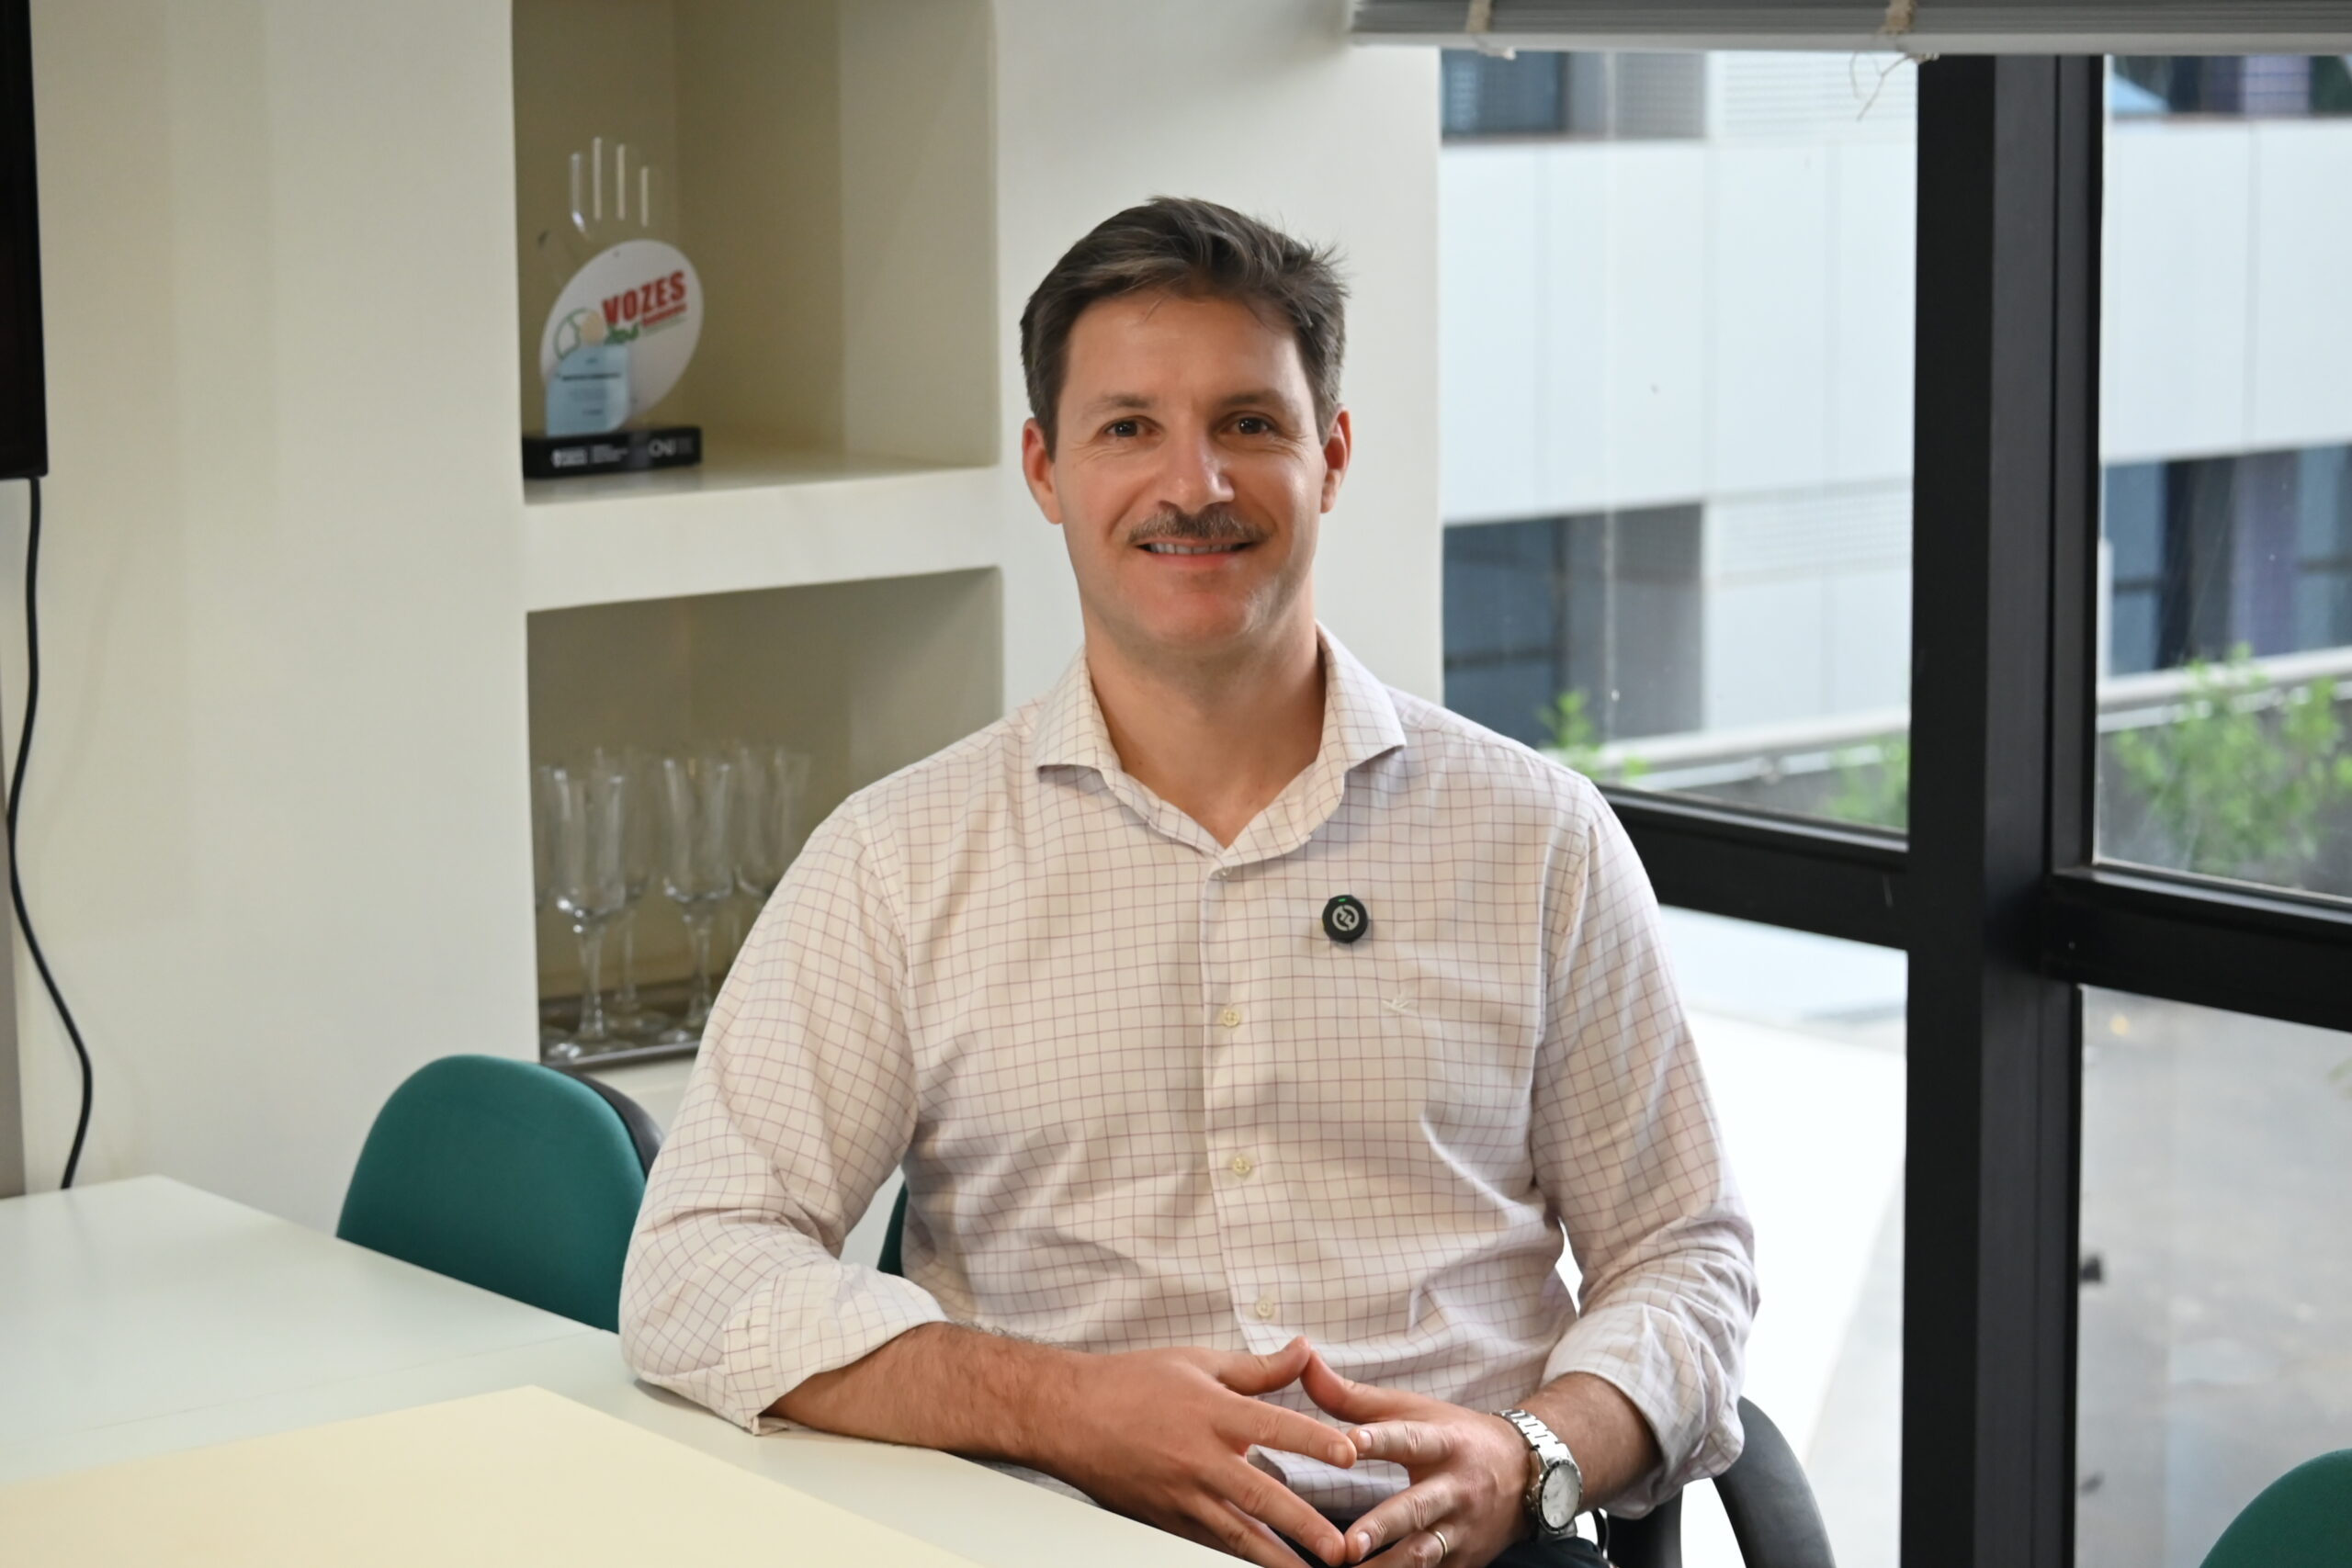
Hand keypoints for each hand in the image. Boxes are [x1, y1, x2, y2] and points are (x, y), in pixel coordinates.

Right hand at [1031, 1336, 1358, 1567]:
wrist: (1067, 1416)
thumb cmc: (1132, 1382)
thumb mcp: (1197, 1362)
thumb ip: (1258, 1367)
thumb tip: (1306, 1351)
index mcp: (1211, 1412)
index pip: (1275, 1427)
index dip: (1315, 1441)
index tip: (1351, 1454)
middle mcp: (1199, 1458)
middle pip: (1261, 1496)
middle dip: (1304, 1525)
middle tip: (1340, 1548)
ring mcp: (1181, 1495)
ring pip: (1236, 1534)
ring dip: (1275, 1557)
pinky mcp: (1165, 1519)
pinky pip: (1208, 1543)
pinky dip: (1235, 1557)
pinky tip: (1261, 1566)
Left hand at [1301, 1353, 1529, 1567]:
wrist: (1527, 1475)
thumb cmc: (1455, 1436)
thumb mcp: (1413, 1410)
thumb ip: (1352, 1397)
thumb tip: (1303, 1360)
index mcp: (1443, 1443)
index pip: (1410, 1438)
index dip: (1381, 1440)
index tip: (1350, 1444)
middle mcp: (1455, 1488)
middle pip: (1417, 1508)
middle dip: (1383, 1527)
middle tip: (1348, 1544)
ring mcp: (1460, 1530)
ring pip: (1424, 1554)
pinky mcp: (1463, 1562)